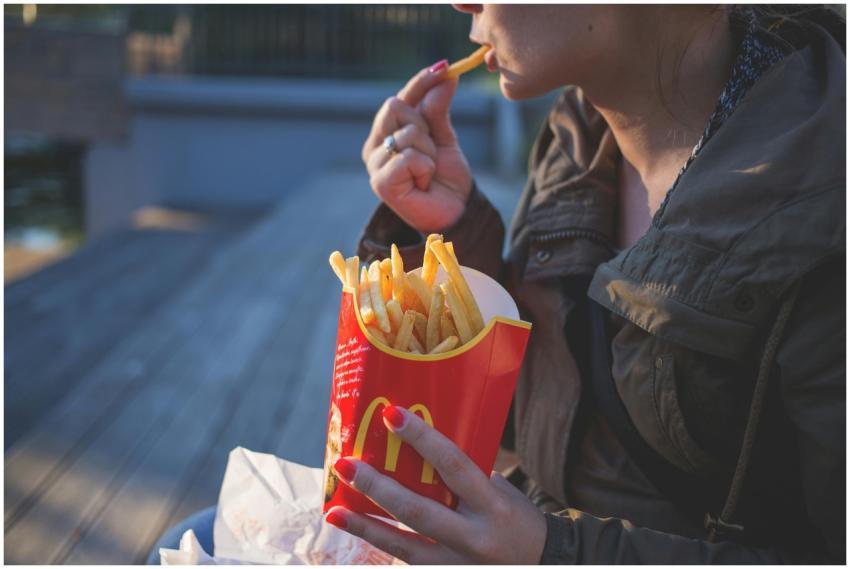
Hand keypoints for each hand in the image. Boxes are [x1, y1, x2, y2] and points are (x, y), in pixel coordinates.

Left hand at [325, 405, 546, 563]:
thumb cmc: (515, 517)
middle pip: (417, 511)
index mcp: (492, 505)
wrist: (540, 564)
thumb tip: (418, 444)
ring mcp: (457, 564)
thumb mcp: (500, 491)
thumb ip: (464, 474)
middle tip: (346, 465)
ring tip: (333, 511)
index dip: (422, 439)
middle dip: (377, 487)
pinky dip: (380, 545)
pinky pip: (406, 561)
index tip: (391, 414)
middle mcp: (474, 538)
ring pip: (403, 546)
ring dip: (364, 526)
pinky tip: (355, 530)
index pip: (453, 465)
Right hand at [361, 61, 473, 233]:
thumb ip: (438, 108)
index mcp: (385, 134)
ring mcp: (374, 165)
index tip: (445, 66)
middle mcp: (374, 147)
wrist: (455, 212)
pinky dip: (425, 168)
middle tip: (432, 151)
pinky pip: (409, 156)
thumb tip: (445, 74)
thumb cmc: (446, 178)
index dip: (420, 81)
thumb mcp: (444, 137)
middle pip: (395, 106)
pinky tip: (423, 184)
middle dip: (424, 125)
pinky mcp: (381, 183)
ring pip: (407, 132)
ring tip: (428, 173)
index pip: (399, 97)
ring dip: (429, 152)